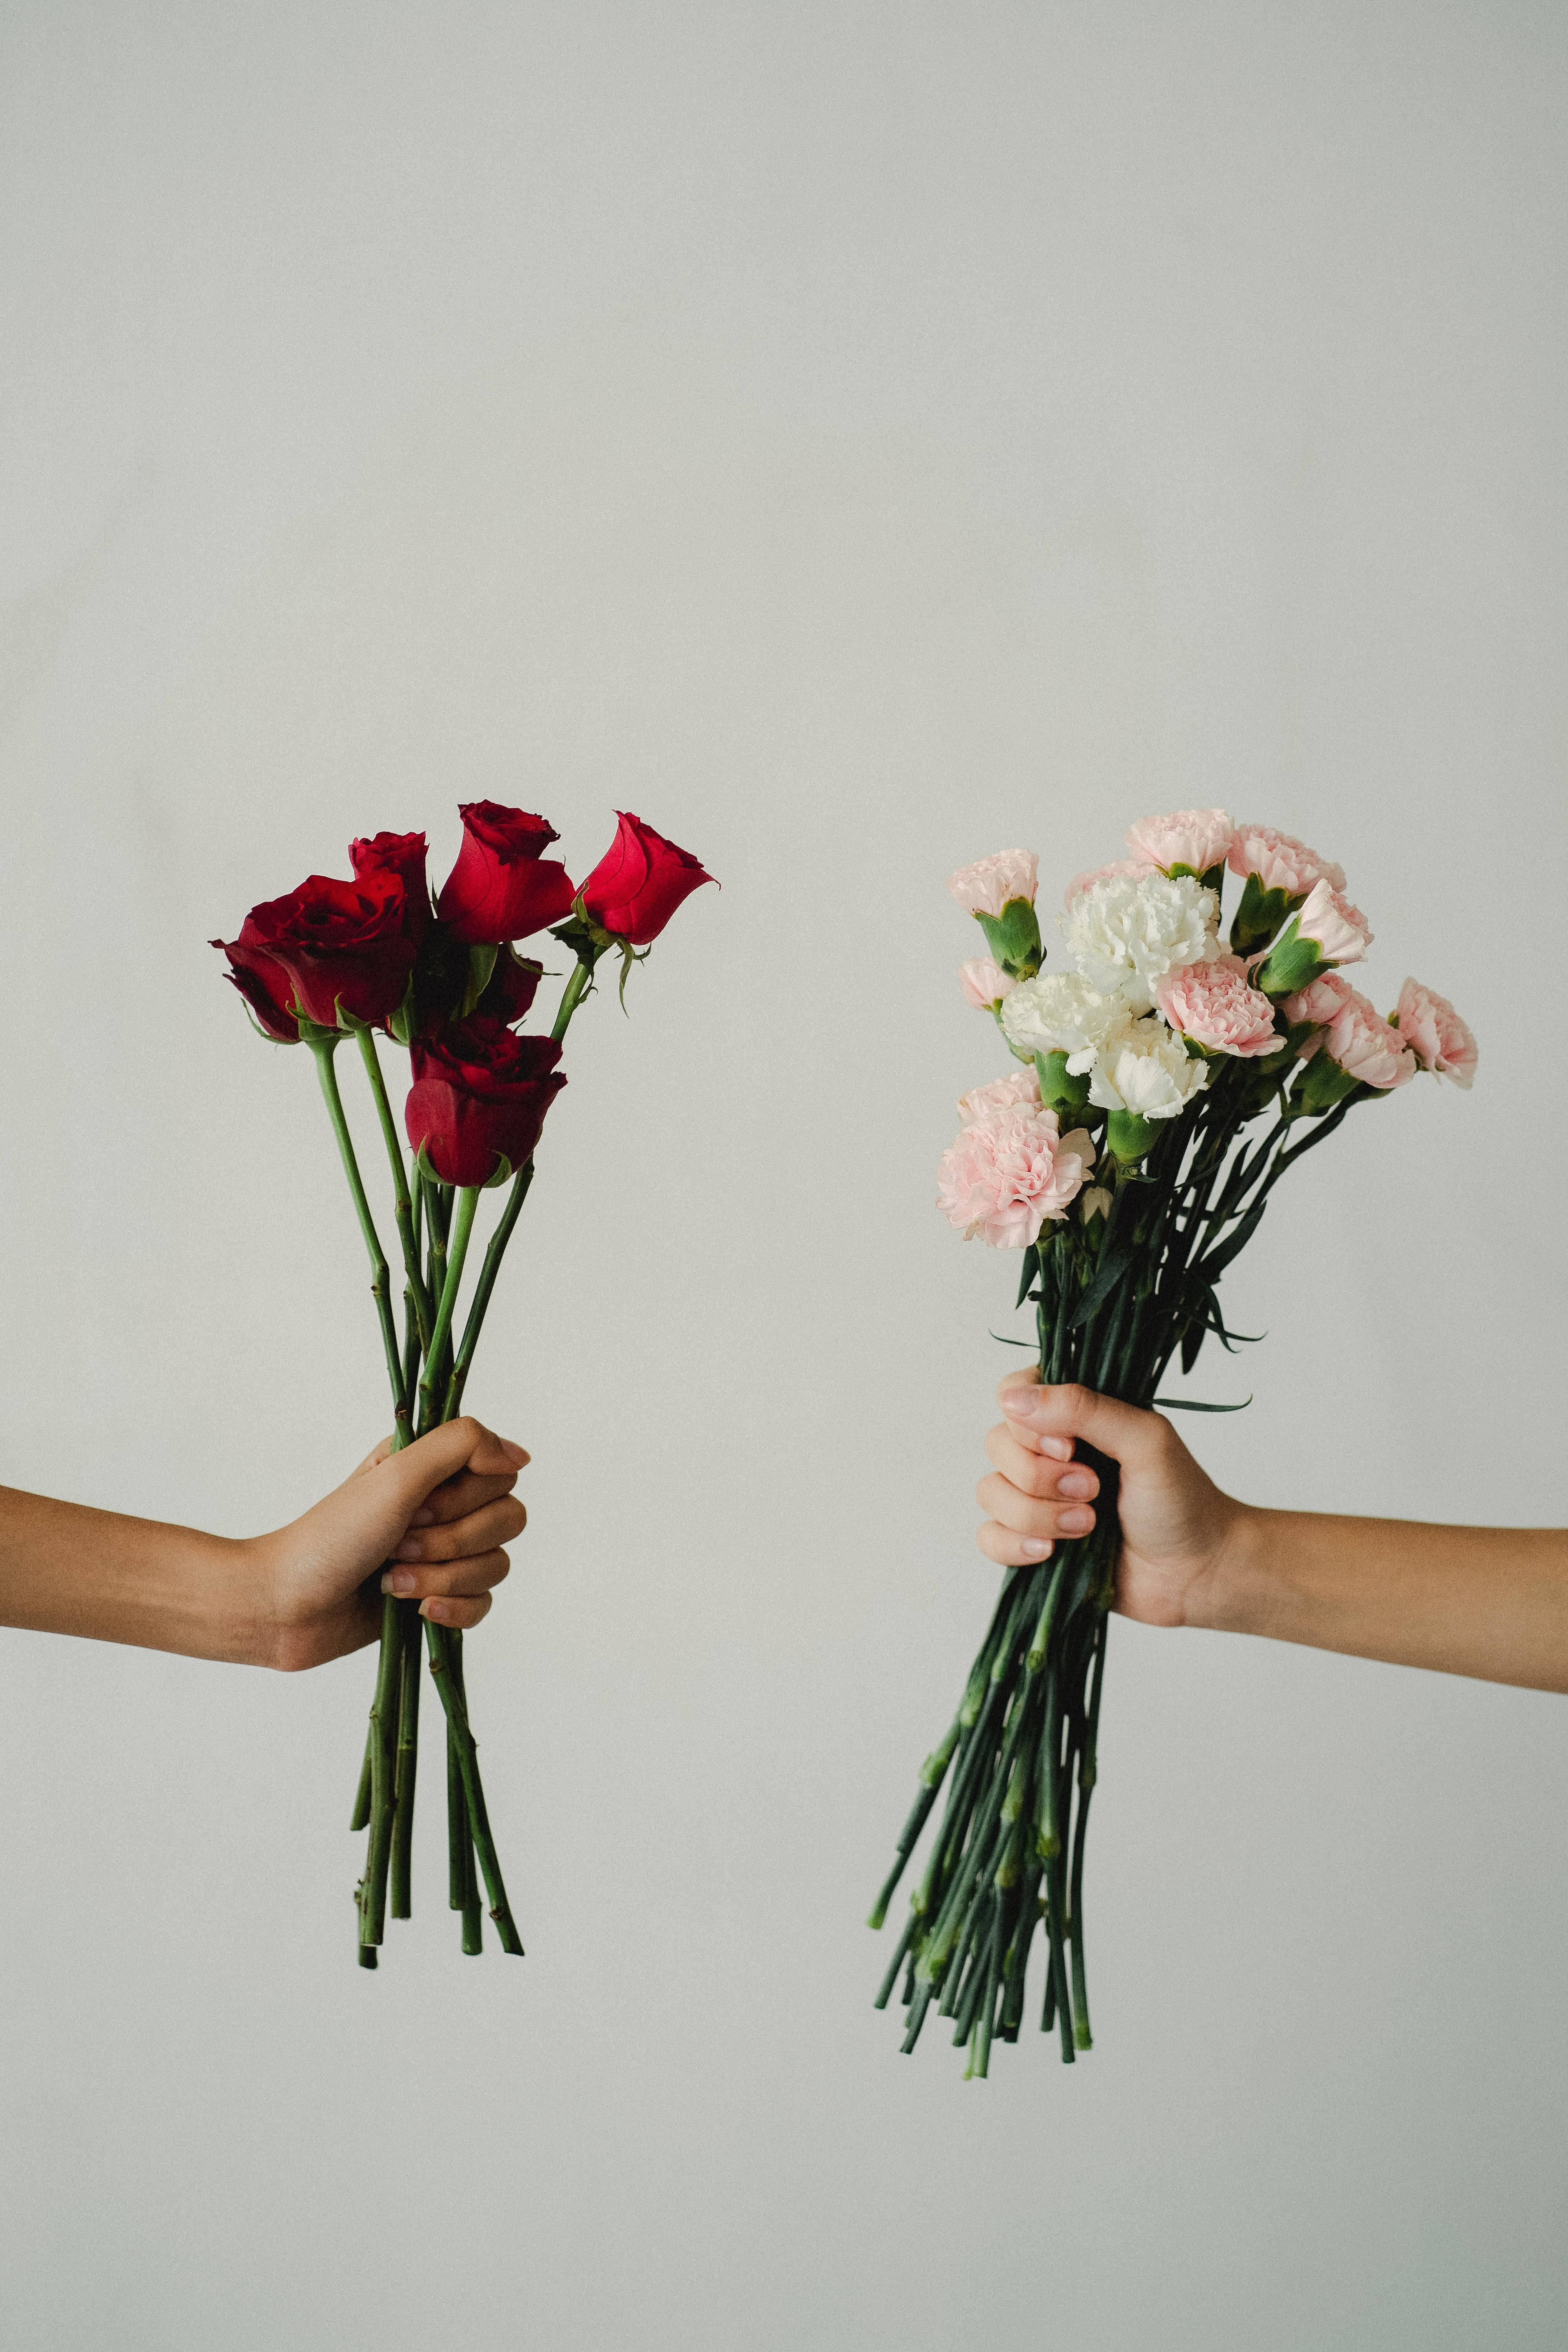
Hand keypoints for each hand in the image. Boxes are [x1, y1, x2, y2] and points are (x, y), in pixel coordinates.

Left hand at [251, 1417, 528, 1670]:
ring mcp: (443, 1554)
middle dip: (452, 1541)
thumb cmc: (331, 1537)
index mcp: (434, 1467)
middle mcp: (444, 1504)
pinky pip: (483, 1604)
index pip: (502, 1474)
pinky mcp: (439, 1597)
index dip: (466, 1497)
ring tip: (393, 1579)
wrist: (287, 1606)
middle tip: (398, 1545)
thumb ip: (462, 1445)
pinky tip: (414, 1609)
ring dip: (443, 1578)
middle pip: (507, 1520)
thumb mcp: (396, 1475)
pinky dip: (451, 1609)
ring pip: (497, 1565)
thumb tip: (519, 1455)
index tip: (418, 1506)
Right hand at [977, 1373, 1246, 1628]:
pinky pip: (988, 1537)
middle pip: (996, 1444)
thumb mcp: (1146, 1440)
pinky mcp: (1032, 1541)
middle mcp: (1049, 1451)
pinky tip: (1051, 1553)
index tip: (1070, 1446)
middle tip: (1093, 1490)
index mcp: (1074, 1415)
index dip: (1028, 1423)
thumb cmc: (1182, 1500)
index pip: (1014, 1394)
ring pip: (990, 1493)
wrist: (1197, 1572)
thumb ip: (1085, 1409)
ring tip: (1087, 1526)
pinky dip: (1014, 1546)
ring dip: (1037, 1514)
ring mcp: (1038, 1497)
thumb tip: (1015, 1400)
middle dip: (1042, 1476)